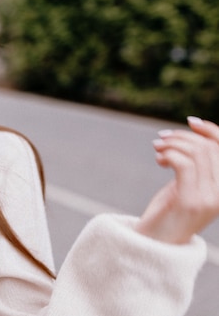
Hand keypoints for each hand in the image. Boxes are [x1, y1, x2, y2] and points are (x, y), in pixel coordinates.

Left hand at [135, 117, 218, 243]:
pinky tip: (159, 160)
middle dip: (182, 137)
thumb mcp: (185, 185)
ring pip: (196, 153)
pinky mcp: (190, 201)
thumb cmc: (168, 213)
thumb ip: (194, 166)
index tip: (190, 122)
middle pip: (208, 148)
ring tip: (157, 150)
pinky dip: (168, 155)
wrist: (154, 244)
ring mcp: (208, 198)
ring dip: (172, 144)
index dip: (211, 130)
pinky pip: (183, 164)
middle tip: (160, 140)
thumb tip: (189, 135)